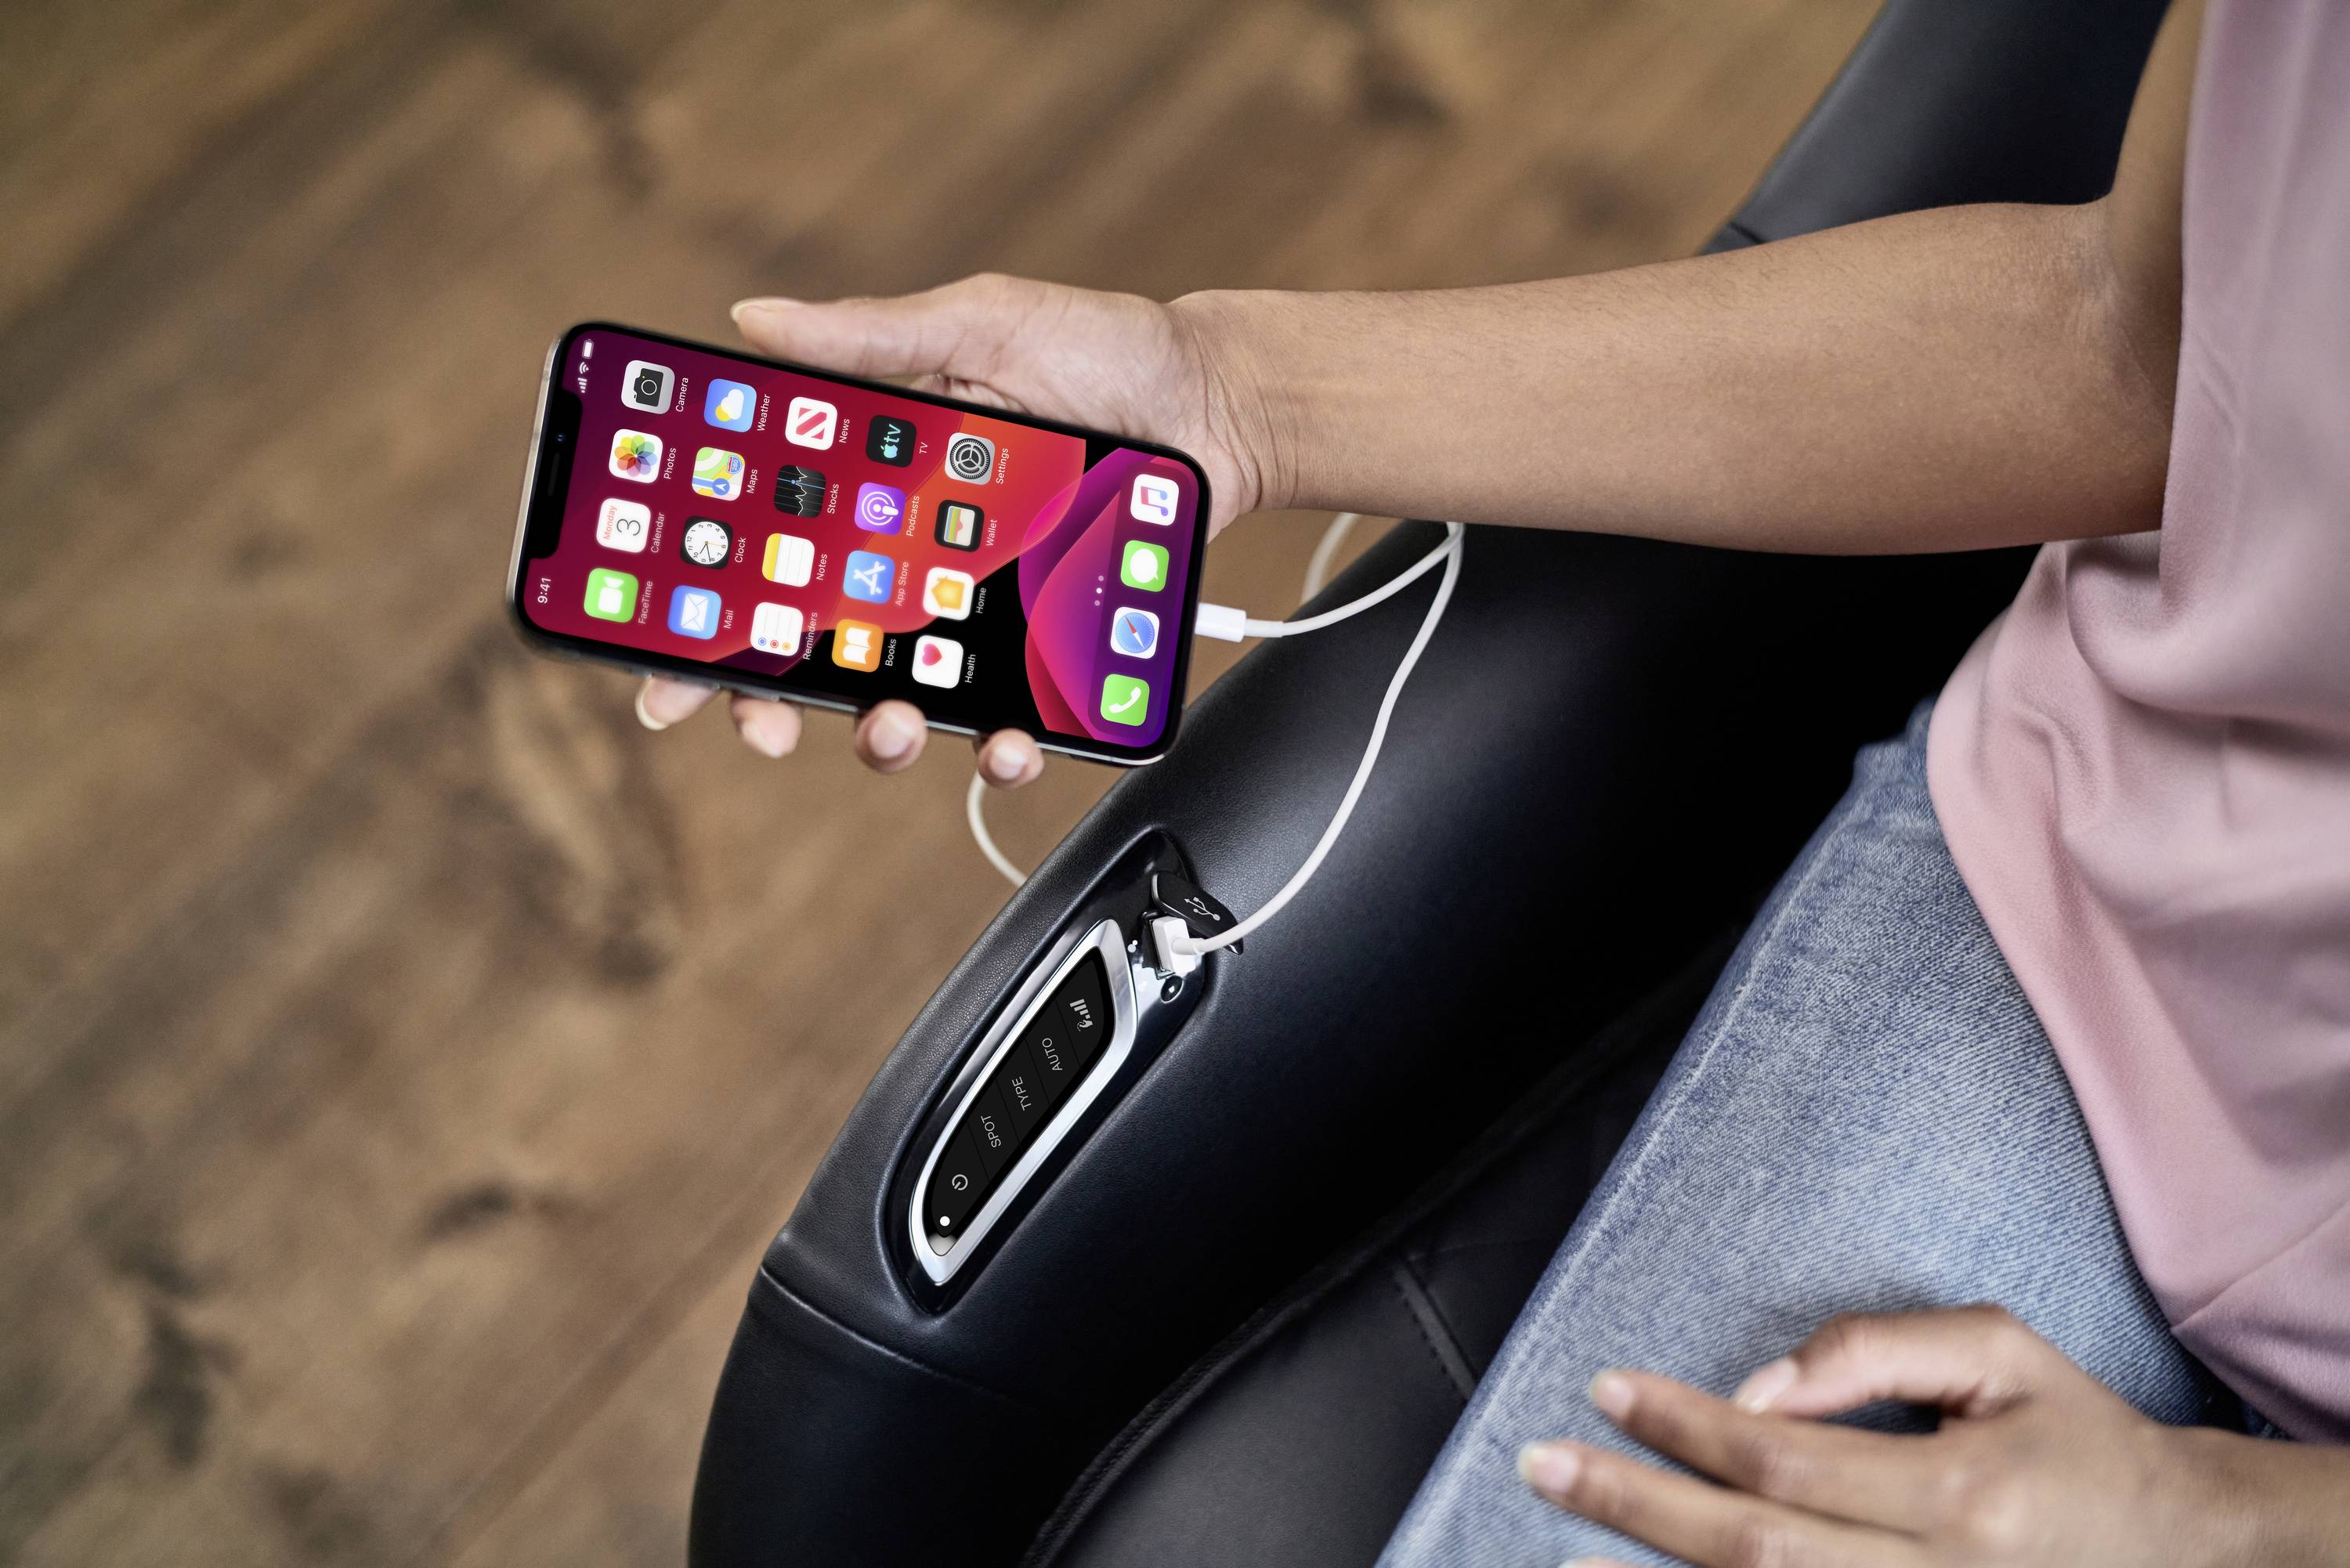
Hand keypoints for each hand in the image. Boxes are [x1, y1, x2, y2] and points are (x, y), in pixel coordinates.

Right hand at [637, 275, 1276, 784]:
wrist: (1217, 402)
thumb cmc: (1103, 352)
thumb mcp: (983, 325)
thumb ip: (873, 339)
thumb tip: (754, 323)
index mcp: (874, 487)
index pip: (767, 555)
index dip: (704, 613)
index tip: (661, 662)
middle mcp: (913, 560)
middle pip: (810, 650)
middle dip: (763, 703)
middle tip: (758, 725)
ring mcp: (979, 613)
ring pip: (900, 700)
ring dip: (878, 733)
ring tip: (890, 725)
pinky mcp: (1048, 648)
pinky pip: (1012, 717)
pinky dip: (1002, 746)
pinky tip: (1008, 741)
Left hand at [1519, 1304, 2349, 1566]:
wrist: (2180, 1548)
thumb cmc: (2077, 1436)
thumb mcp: (1997, 1351)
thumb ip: (1872, 1351)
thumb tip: (1753, 1386)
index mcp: (1958, 1492)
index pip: (1782, 1456)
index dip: (1683, 1424)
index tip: (1607, 1387)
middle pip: (1752, 1549)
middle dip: (1635, 1504)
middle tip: (1540, 1464)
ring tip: (1563, 1551)